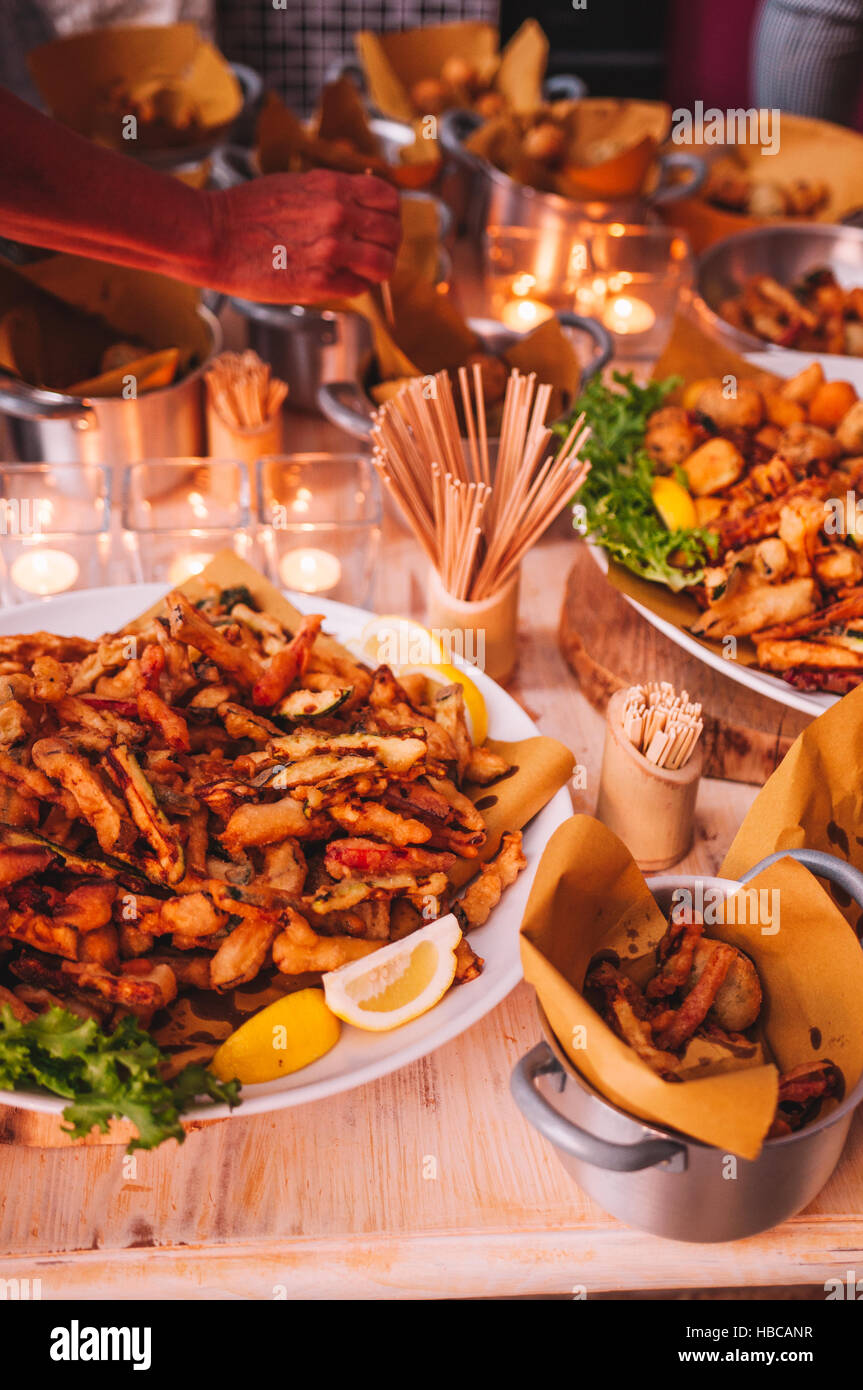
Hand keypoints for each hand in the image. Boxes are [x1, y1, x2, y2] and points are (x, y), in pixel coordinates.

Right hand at [205, 168, 400, 302]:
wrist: (214, 237)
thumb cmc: (246, 211)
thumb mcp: (295, 184)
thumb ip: (331, 194)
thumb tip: (358, 206)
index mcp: (332, 187)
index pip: (389, 200)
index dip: (391, 215)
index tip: (382, 225)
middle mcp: (337, 215)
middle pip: (393, 233)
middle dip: (389, 245)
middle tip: (375, 253)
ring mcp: (330, 250)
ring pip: (383, 265)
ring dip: (378, 271)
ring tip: (363, 272)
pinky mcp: (318, 282)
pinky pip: (358, 287)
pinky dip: (354, 285)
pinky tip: (338, 280)